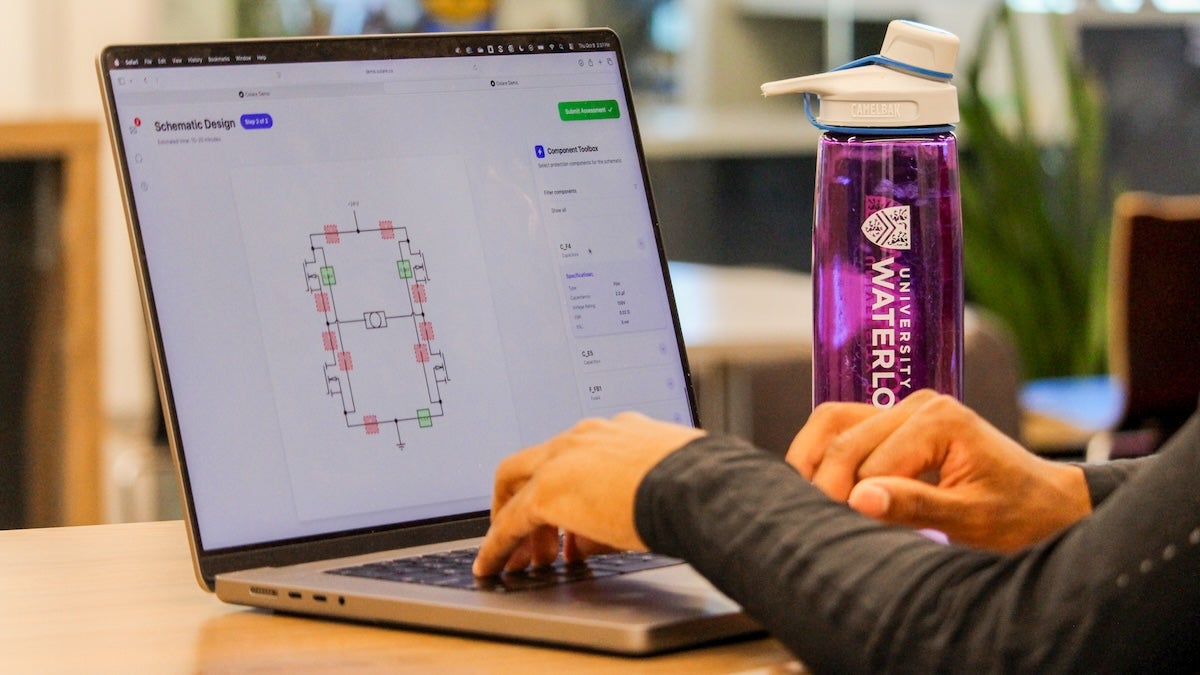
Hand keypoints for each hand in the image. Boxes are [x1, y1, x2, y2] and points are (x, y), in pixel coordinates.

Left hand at [472, 413, 704, 577]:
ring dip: (513, 526)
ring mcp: (564, 457)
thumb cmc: (698, 489)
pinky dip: (497, 545)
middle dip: (521, 499)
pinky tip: (492, 567)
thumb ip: (615, 511)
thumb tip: (583, 544)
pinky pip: (510, 522)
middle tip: (525, 535)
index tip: (559, 516)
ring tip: (514, 562)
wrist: (699, 487)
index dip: (561, 488)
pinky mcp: (548, 491)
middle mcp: (585, 436)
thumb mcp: (656, 491)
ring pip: (517, 487)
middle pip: (531, 463)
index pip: (572, 455)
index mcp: (615, 432)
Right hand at [786, 391, 1091, 550]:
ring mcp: (905, 408)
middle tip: (819, 525)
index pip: (869, 461)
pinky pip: (845, 427)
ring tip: (809, 501)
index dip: (848, 500)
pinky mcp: (897, 420)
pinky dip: (825, 454)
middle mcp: (917, 403)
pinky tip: (820, 485)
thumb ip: (914, 506)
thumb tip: (858, 500)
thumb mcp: (970, 519)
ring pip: (832, 422)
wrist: (1046, 503)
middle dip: (825, 483)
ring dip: (814, 461)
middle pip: (842, 436)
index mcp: (938, 420)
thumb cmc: (1018, 515)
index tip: (840, 535)